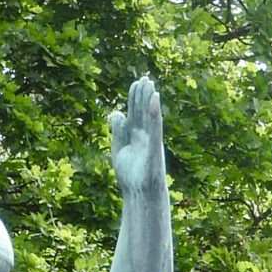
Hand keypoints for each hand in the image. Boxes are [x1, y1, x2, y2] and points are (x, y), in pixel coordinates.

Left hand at [111, 76, 165, 196]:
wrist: (139, 194)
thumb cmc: (131, 175)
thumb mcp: (119, 150)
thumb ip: (118, 132)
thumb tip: (116, 113)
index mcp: (136, 136)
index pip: (135, 113)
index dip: (135, 99)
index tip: (135, 83)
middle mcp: (145, 136)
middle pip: (142, 112)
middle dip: (143, 95)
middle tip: (143, 78)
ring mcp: (150, 141)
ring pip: (149, 116)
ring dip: (149, 100)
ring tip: (149, 83)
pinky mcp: (154, 147)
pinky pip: (155, 128)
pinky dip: (155, 114)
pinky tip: (154, 101)